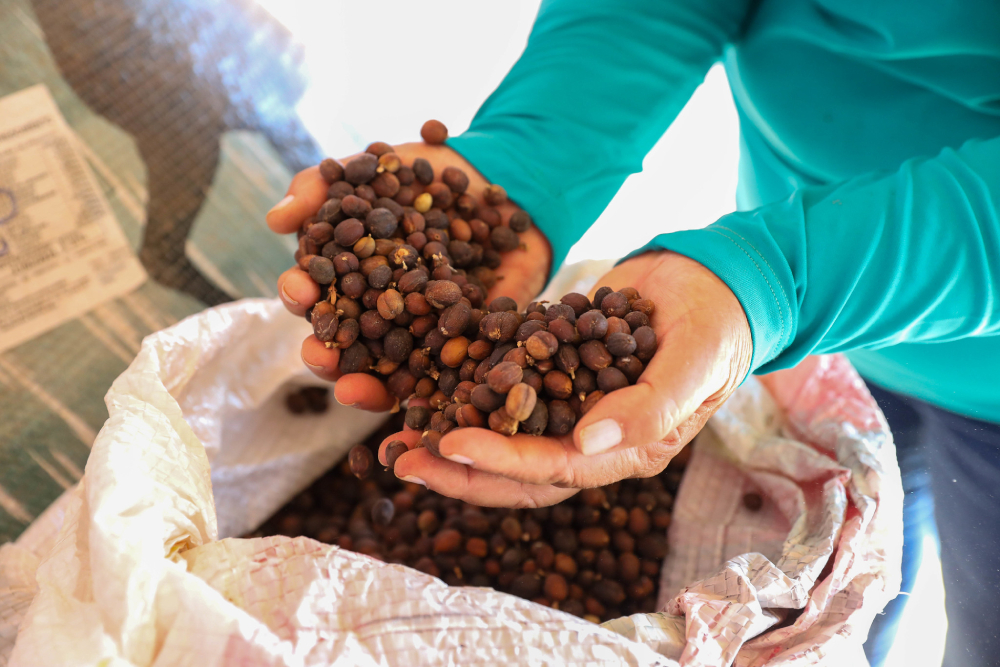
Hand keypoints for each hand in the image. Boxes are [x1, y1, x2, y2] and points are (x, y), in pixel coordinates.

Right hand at [266, 143, 551, 410]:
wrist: (500, 175)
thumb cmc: (427, 171)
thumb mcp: (372, 165)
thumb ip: (322, 186)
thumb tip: (276, 220)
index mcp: (349, 274)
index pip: (316, 295)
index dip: (301, 296)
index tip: (300, 291)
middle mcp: (380, 311)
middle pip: (344, 343)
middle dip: (324, 354)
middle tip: (318, 353)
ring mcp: (421, 332)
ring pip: (387, 371)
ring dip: (364, 387)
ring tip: (351, 390)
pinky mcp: (466, 346)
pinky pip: (448, 380)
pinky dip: (432, 399)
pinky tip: (420, 407)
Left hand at [381, 250, 752, 506]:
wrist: (712, 281)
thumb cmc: (716, 324)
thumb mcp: (696, 361)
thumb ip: (651, 406)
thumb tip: (589, 441)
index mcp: (630, 451)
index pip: (557, 469)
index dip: (502, 462)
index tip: (450, 445)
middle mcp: (595, 441)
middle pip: (519, 472)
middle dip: (460, 470)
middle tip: (402, 459)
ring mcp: (573, 410)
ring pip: (505, 438)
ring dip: (452, 441)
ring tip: (397, 437)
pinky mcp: (556, 375)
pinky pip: (506, 394)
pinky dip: (466, 395)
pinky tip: (425, 389)